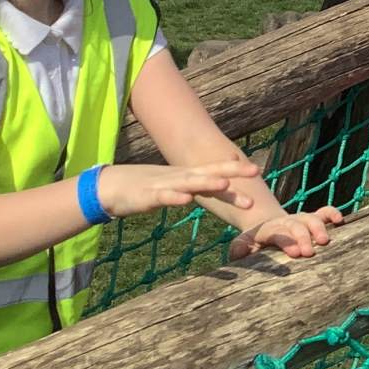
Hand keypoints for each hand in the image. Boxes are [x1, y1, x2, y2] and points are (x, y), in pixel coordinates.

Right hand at [96, 159, 261, 217]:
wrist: (110, 186)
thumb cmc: (146, 187)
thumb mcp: (175, 186)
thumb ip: (195, 187)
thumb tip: (218, 189)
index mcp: (187, 175)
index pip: (215, 170)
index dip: (236, 168)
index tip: (258, 168)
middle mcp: (179, 176)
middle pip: (209, 174)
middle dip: (233, 173)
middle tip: (256, 171)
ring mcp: (164, 185)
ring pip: (189, 183)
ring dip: (208, 182)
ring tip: (226, 184)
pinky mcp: (147, 196)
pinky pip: (163, 197)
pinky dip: (174, 198)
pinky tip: (186, 200)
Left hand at [228, 206, 344, 260]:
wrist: (266, 227)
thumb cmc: (254, 242)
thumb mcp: (242, 245)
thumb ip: (238, 249)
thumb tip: (239, 253)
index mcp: (269, 229)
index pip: (278, 233)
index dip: (287, 241)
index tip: (296, 253)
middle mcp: (286, 221)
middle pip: (296, 225)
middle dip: (304, 237)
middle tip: (309, 252)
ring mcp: (300, 218)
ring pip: (312, 218)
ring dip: (319, 228)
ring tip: (325, 241)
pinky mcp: (312, 218)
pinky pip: (324, 212)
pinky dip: (332, 213)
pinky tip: (340, 221)